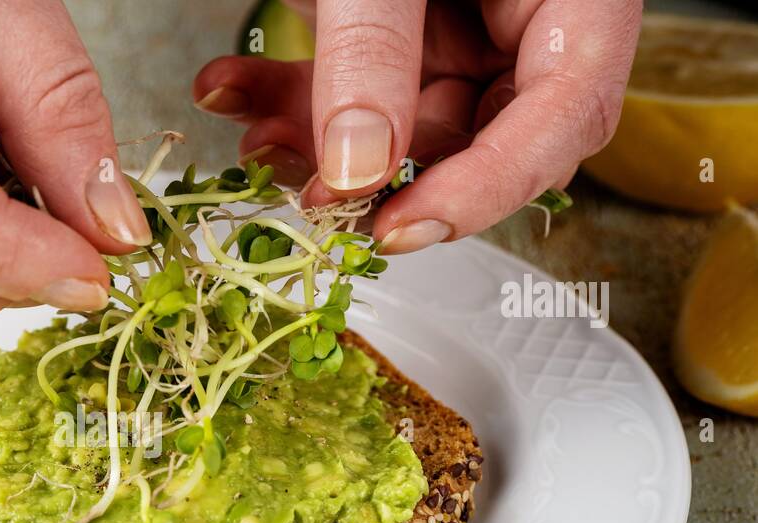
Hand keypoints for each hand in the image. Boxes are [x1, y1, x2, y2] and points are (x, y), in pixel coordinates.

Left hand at [193, 0, 640, 252]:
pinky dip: (292, 91)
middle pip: (474, 135)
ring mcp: (467, 20)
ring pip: (399, 119)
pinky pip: (358, 81)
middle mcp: (527, 15)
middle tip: (307, 194)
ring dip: (315, 137)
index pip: (563, 118)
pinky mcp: (407, 22)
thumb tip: (355, 168)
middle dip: (378, 172)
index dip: (483, 189)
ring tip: (249, 126)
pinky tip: (233, 85)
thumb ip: (376, 46)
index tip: (398, 228)